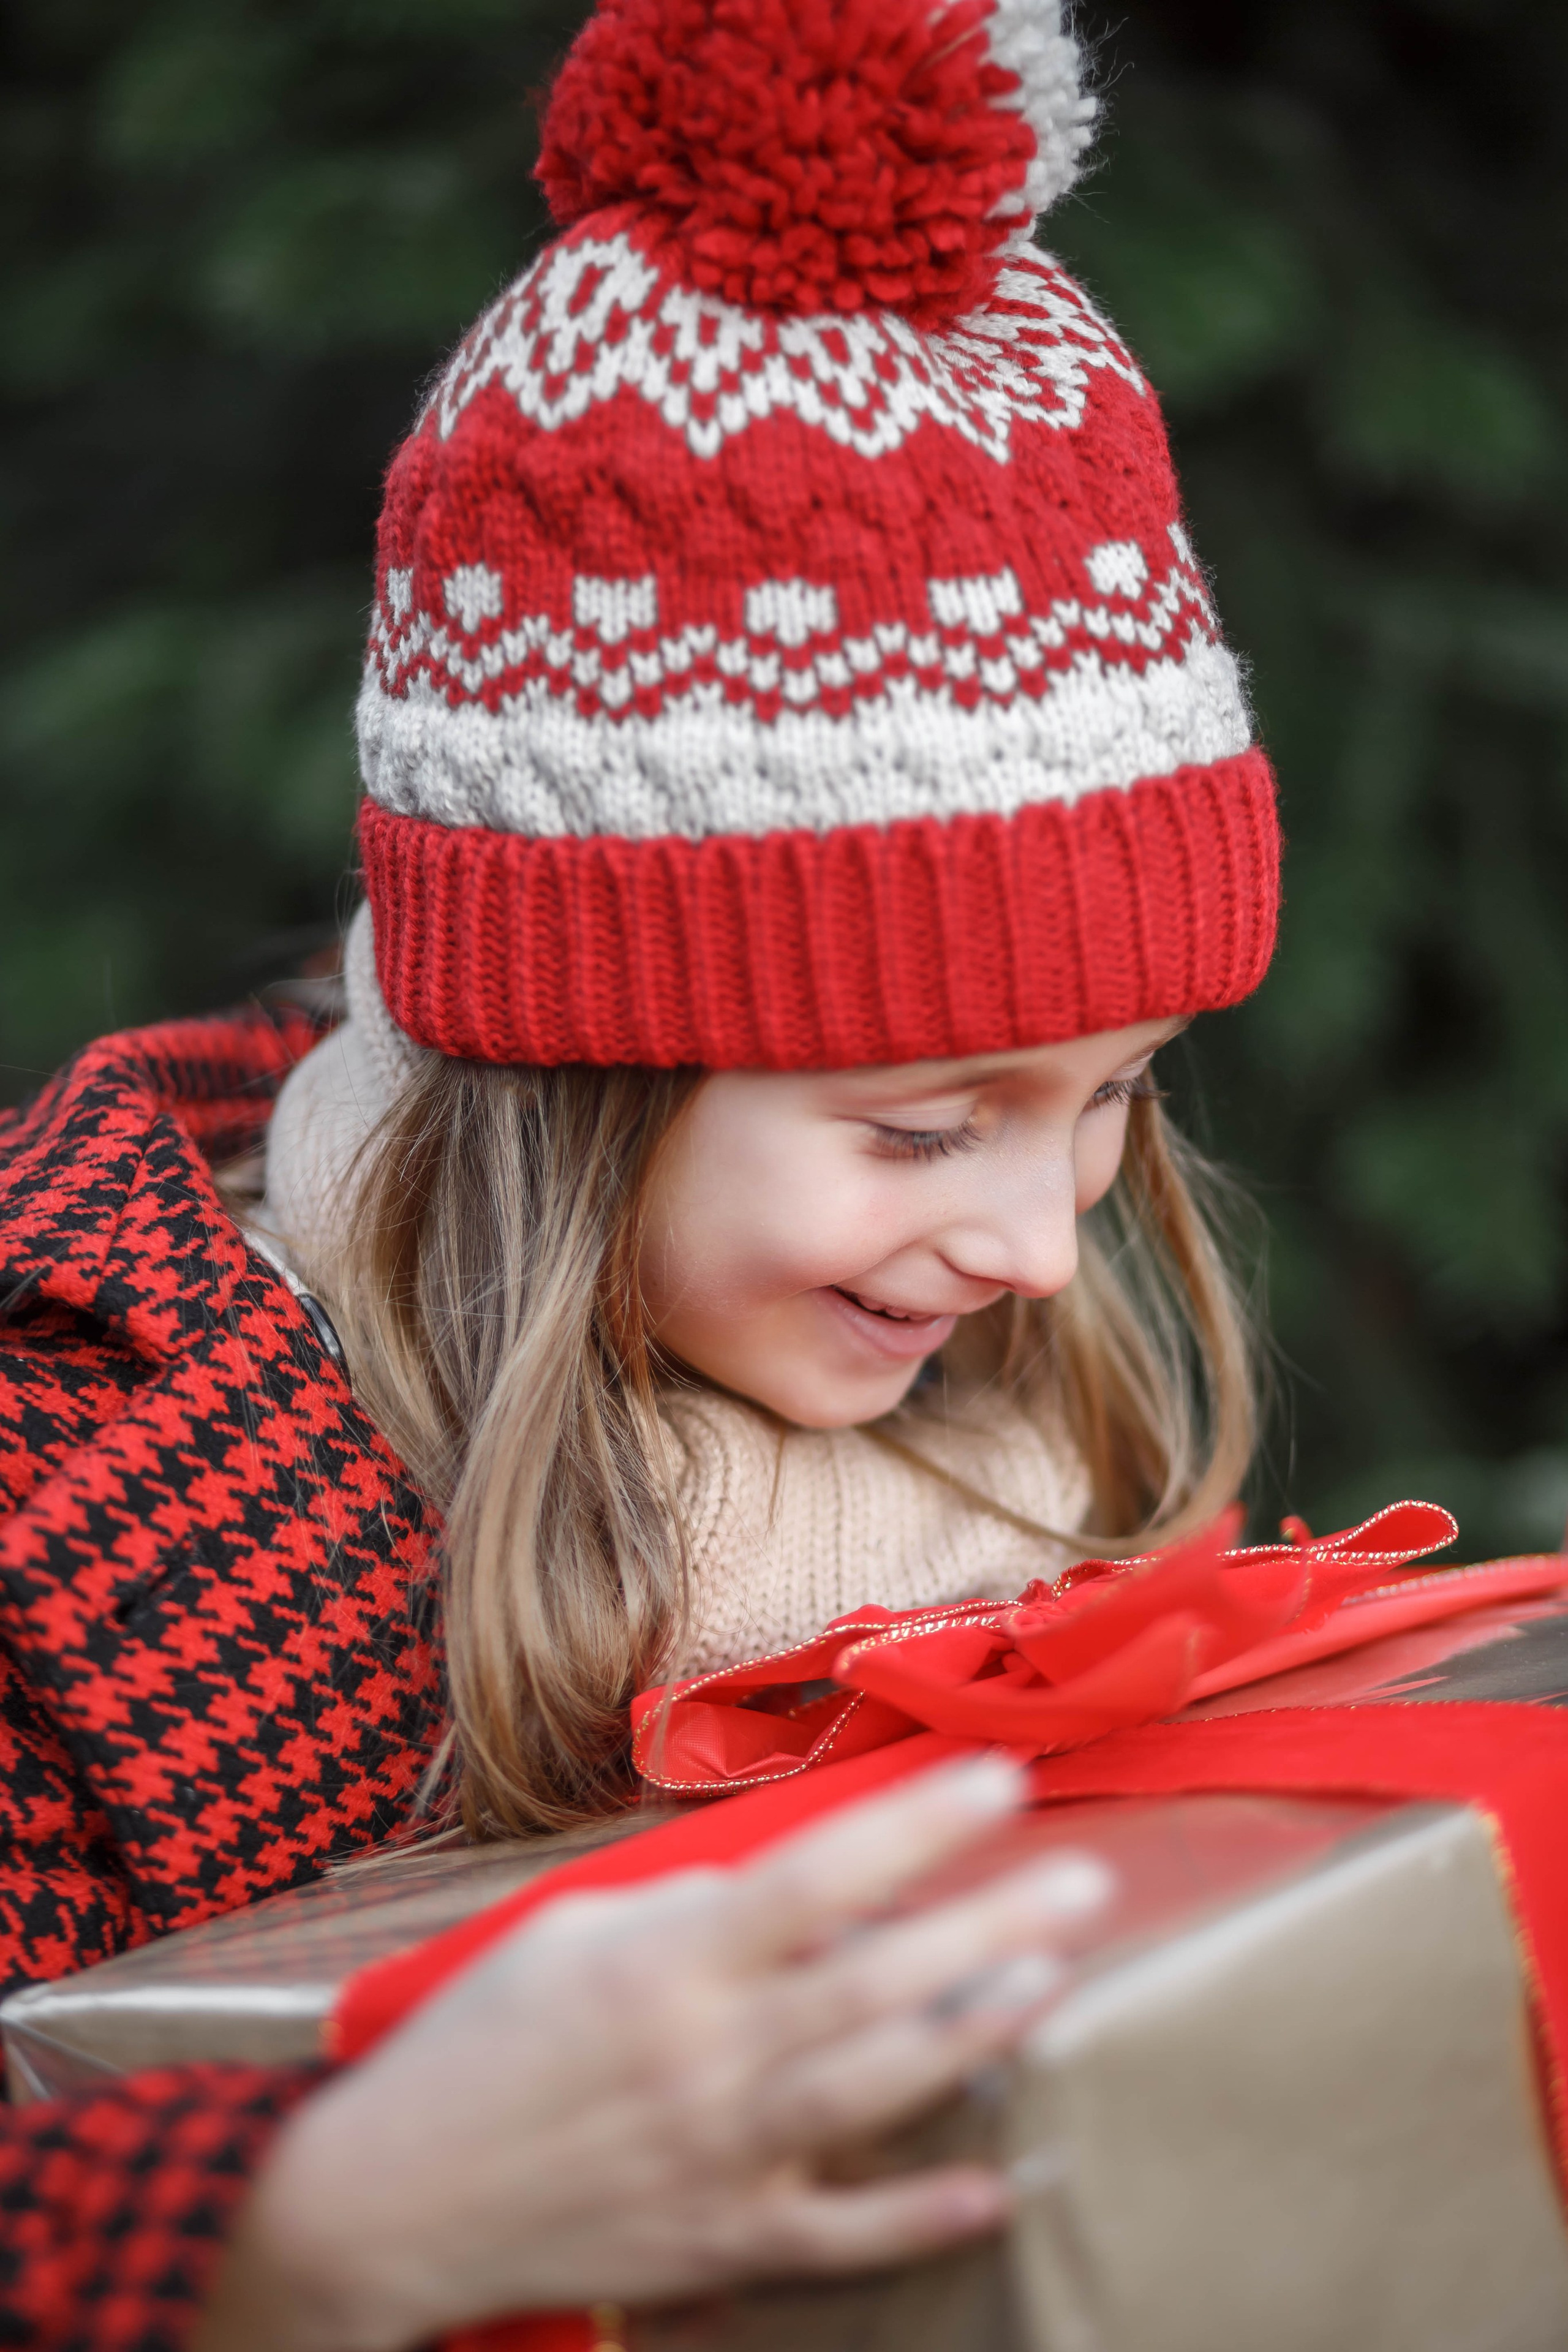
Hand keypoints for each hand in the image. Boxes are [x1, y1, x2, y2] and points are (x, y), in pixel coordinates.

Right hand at [196, 1757, 1109, 2351]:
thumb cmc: (477, 2044)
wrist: (394, 2198)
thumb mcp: (568, 1933)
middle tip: (1081, 1880)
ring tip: (1052, 1982)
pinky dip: (922, 2213)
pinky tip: (999, 2180)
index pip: (816, 1874)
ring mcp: (721, 2154)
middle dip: (989, 1924)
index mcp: (667, 1961)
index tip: (999, 1779)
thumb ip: (684, 1908)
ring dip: (976, 2035)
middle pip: (875, 1979)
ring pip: (876, 2089)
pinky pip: (839, 2235)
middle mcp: (707, 2053)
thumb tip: (794, 1894)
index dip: (918, 1824)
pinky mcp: (720, 2240)